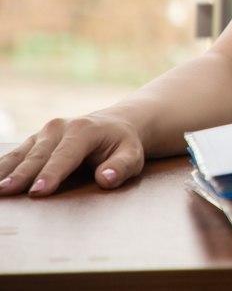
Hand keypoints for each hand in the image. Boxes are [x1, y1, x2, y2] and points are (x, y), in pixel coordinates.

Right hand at [0, 111, 144, 196]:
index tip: (38, 192)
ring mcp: (43, 133)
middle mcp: (59, 128)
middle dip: (21, 175)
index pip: (66, 156)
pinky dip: (2, 167)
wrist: (115, 125)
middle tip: (5, 192)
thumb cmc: (123, 145)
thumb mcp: (133, 155)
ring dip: (5, 171)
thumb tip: (107, 178)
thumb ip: (122, 166)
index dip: (52, 174)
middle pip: (38, 156)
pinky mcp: (33, 141)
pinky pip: (14, 155)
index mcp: (84, 131)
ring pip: (21, 154)